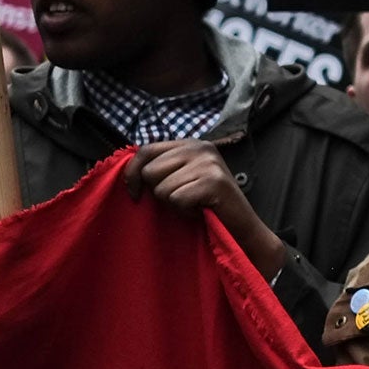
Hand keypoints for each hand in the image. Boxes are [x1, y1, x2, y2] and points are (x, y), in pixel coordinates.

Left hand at [125, 140, 287, 281]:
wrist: (239, 225)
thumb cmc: (205, 204)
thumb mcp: (183, 177)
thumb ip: (163, 167)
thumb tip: (130, 171)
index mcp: (191, 144)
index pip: (146, 150)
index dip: (132, 173)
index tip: (135, 194)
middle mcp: (201, 148)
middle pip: (150, 171)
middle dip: (158, 192)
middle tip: (181, 198)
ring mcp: (209, 163)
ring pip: (161, 188)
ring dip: (173, 204)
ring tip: (192, 204)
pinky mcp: (213, 181)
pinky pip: (176, 199)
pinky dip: (184, 211)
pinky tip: (199, 210)